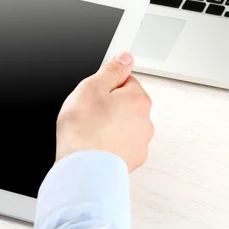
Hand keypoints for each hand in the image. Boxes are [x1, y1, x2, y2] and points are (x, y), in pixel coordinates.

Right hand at [55, 51, 153, 171]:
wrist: (83, 170)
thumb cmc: (84, 130)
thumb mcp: (91, 87)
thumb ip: (111, 70)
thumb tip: (125, 58)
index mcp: (138, 99)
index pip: (125, 81)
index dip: (105, 87)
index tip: (93, 96)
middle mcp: (145, 121)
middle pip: (126, 104)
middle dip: (109, 107)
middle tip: (89, 114)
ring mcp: (140, 143)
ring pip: (124, 126)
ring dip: (110, 127)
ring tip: (90, 132)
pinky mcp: (132, 161)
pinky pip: (121, 146)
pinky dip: (110, 145)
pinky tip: (95, 147)